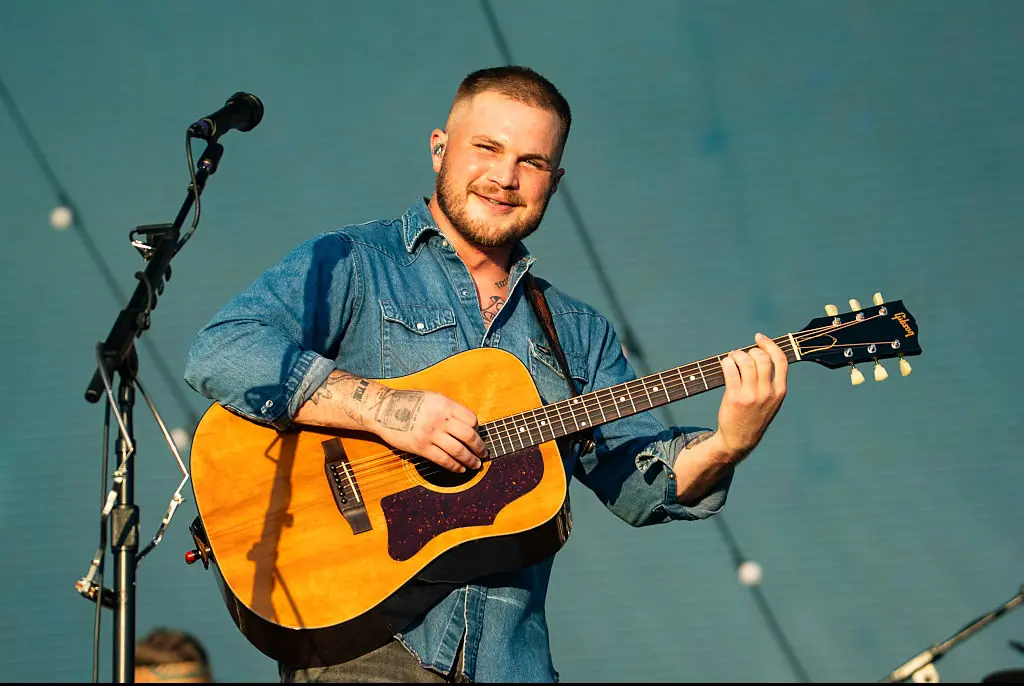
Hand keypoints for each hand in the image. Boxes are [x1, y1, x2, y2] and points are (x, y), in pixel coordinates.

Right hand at [369, 387, 486, 472]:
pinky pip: (443, 460)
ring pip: (459, 451)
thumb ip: (449, 409)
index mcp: (444, 404)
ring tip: (475, 464)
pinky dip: (455, 466)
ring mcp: (431, 434)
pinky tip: (460, 469)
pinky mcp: (421, 447)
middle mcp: (440, 419)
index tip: (477, 434)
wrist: (383, 409)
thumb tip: (466, 424)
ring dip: (470, 459)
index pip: (471, 419)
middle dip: (479, 447)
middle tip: (484, 453)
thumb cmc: (408, 402)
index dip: (477, 429)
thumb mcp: (432, 397)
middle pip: (469, 436)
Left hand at [715, 332, 787, 460]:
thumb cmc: (754, 416)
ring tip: (731, 359)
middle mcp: (768, 393)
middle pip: (762, 358)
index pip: (781, 360)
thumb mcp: (771, 400)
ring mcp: (752, 396)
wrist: (740, 439)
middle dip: (749, 351)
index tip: (758, 337)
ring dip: (736, 355)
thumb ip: (771, 380)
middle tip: (741, 355)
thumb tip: (760, 352)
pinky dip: (726, 362)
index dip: (769, 344)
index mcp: (780, 391)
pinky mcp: (735, 398)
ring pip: (746, 361)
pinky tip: (725, 364)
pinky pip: (730, 370)